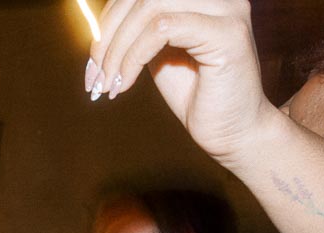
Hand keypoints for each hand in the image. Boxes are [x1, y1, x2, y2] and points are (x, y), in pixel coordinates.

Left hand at [89, 0, 275, 165]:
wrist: (230, 130)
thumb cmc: (195, 93)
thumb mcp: (157, 52)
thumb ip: (138, 30)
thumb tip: (98, 24)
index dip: (107, 20)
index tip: (92, 61)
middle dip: (107, 35)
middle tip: (95, 76)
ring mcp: (226, 10)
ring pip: (150, 7)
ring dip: (119, 48)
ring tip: (110, 82)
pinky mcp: (228, 34)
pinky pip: (163, 28)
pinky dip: (135, 56)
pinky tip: (126, 83)